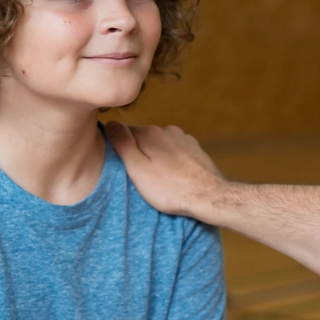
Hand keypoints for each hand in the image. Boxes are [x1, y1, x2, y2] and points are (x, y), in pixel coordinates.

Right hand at [104, 121, 226, 216]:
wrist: (209, 196)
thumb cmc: (170, 188)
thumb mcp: (138, 169)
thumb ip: (123, 144)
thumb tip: (110, 123)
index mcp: (150, 133)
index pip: (124, 132)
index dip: (121, 148)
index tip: (123, 165)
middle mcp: (168, 130)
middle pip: (144, 138)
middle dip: (140, 153)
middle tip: (141, 176)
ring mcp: (184, 138)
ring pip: (161, 145)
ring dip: (157, 157)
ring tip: (159, 178)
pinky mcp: (195, 149)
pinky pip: (176, 151)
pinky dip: (172, 160)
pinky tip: (174, 176)